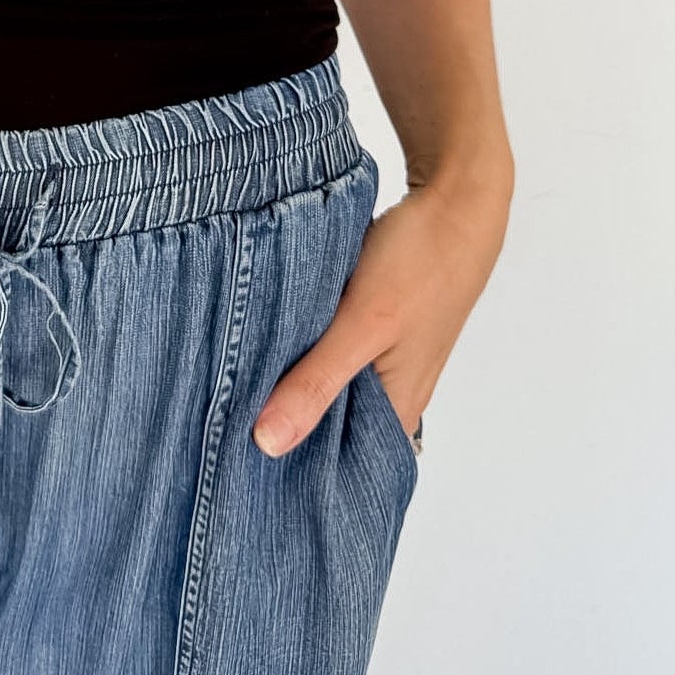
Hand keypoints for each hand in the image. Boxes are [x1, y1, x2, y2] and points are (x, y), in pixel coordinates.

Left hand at [251, 167, 511, 456]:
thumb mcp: (363, 324)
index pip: (338, 470)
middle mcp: (390, 393)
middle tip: (218, 426)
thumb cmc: (423, 262)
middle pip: (326, 428)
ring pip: (323, 385)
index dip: (292, 474)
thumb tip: (268, 443)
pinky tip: (265, 341)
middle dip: (278, 423)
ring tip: (229, 387)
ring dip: (286, 382)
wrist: (456, 199)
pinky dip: (300, 347)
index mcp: (396, 410)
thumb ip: (318, 382)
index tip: (237, 475)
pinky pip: (327, 350)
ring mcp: (380, 357)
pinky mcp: (369, 325)